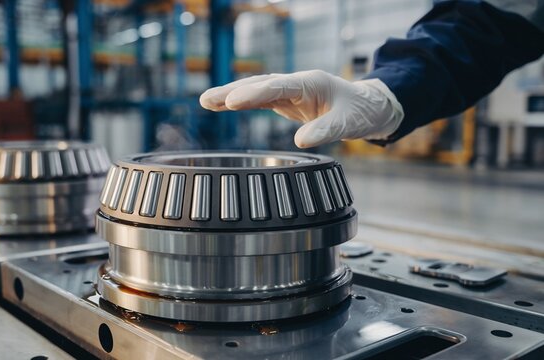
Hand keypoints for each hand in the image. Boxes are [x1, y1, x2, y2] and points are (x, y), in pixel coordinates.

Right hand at [199, 70, 403, 147]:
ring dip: (231, 95)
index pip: (277, 86)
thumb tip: (300, 142)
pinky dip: (241, 102)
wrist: (367, 108)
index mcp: (310, 83)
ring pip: (256, 90)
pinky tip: (222, 106)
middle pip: (259, 85)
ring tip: (206, 102)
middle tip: (208, 99)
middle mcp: (296, 84)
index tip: (234, 101)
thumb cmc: (359, 111)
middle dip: (233, 92)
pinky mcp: (286, 102)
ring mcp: (289, 92)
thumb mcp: (347, 123)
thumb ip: (325, 130)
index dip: (254, 93)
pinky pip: (260, 100)